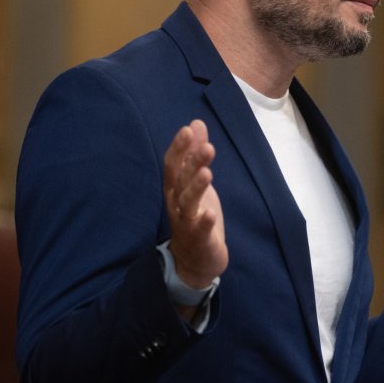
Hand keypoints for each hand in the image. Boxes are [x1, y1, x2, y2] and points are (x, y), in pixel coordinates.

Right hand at [163, 120, 227, 290]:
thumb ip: (194, 153)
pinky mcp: (199, 239)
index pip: (173, 164)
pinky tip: (209, 214)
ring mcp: (186, 222)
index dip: (179, 147)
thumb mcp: (196, 181)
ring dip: (196, 188)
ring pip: (188, 203)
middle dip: (192, 163)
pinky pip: (199, 230)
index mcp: (175, 188)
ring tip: (207, 174)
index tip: (188, 130)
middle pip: (181, 180)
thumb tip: (196, 123)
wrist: (195, 259)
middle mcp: (176, 203)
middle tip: (207, 147)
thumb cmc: (195, 215)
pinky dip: (203, 222)